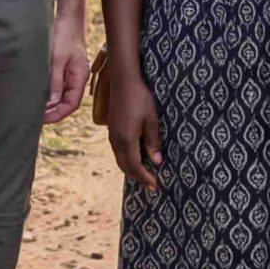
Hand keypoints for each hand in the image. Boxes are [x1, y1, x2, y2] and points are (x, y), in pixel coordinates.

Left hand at [43, 7, 89, 124]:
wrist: (69, 18)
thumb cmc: (64, 35)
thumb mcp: (57, 59)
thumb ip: (55, 81)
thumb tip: (51, 102)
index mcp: (80, 77)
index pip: (71, 104)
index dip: (57, 114)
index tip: (42, 119)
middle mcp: (79, 78)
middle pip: (67, 103)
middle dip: (53, 112)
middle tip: (35, 117)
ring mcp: (73, 74)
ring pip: (63, 96)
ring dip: (51, 104)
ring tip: (35, 109)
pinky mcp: (67, 69)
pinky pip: (60, 87)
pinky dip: (51, 94)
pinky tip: (39, 96)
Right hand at [104, 65, 163, 192]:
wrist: (123, 81)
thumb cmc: (140, 98)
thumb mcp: (151, 119)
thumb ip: (153, 141)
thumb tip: (157, 162)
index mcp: (127, 139)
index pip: (135, 166)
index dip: (145, 178)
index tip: (155, 187)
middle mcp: (116, 141)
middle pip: (126, 167)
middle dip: (138, 178)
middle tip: (152, 186)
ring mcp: (112, 136)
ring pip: (120, 160)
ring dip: (132, 170)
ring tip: (145, 176)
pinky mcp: (112, 131)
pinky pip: (118, 152)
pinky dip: (127, 161)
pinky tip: (136, 159)